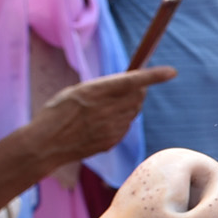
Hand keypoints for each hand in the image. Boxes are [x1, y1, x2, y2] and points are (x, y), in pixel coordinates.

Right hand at [26, 64, 167, 170]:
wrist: (45, 144)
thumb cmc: (56, 113)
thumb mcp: (75, 92)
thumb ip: (102, 88)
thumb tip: (128, 86)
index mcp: (95, 91)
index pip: (132, 81)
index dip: (154, 76)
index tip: (171, 72)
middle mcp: (106, 110)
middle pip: (138, 96)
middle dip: (138, 90)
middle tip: (129, 87)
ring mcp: (110, 128)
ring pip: (133, 111)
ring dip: (129, 105)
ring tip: (106, 107)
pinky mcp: (111, 141)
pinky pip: (125, 126)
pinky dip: (121, 120)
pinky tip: (102, 123)